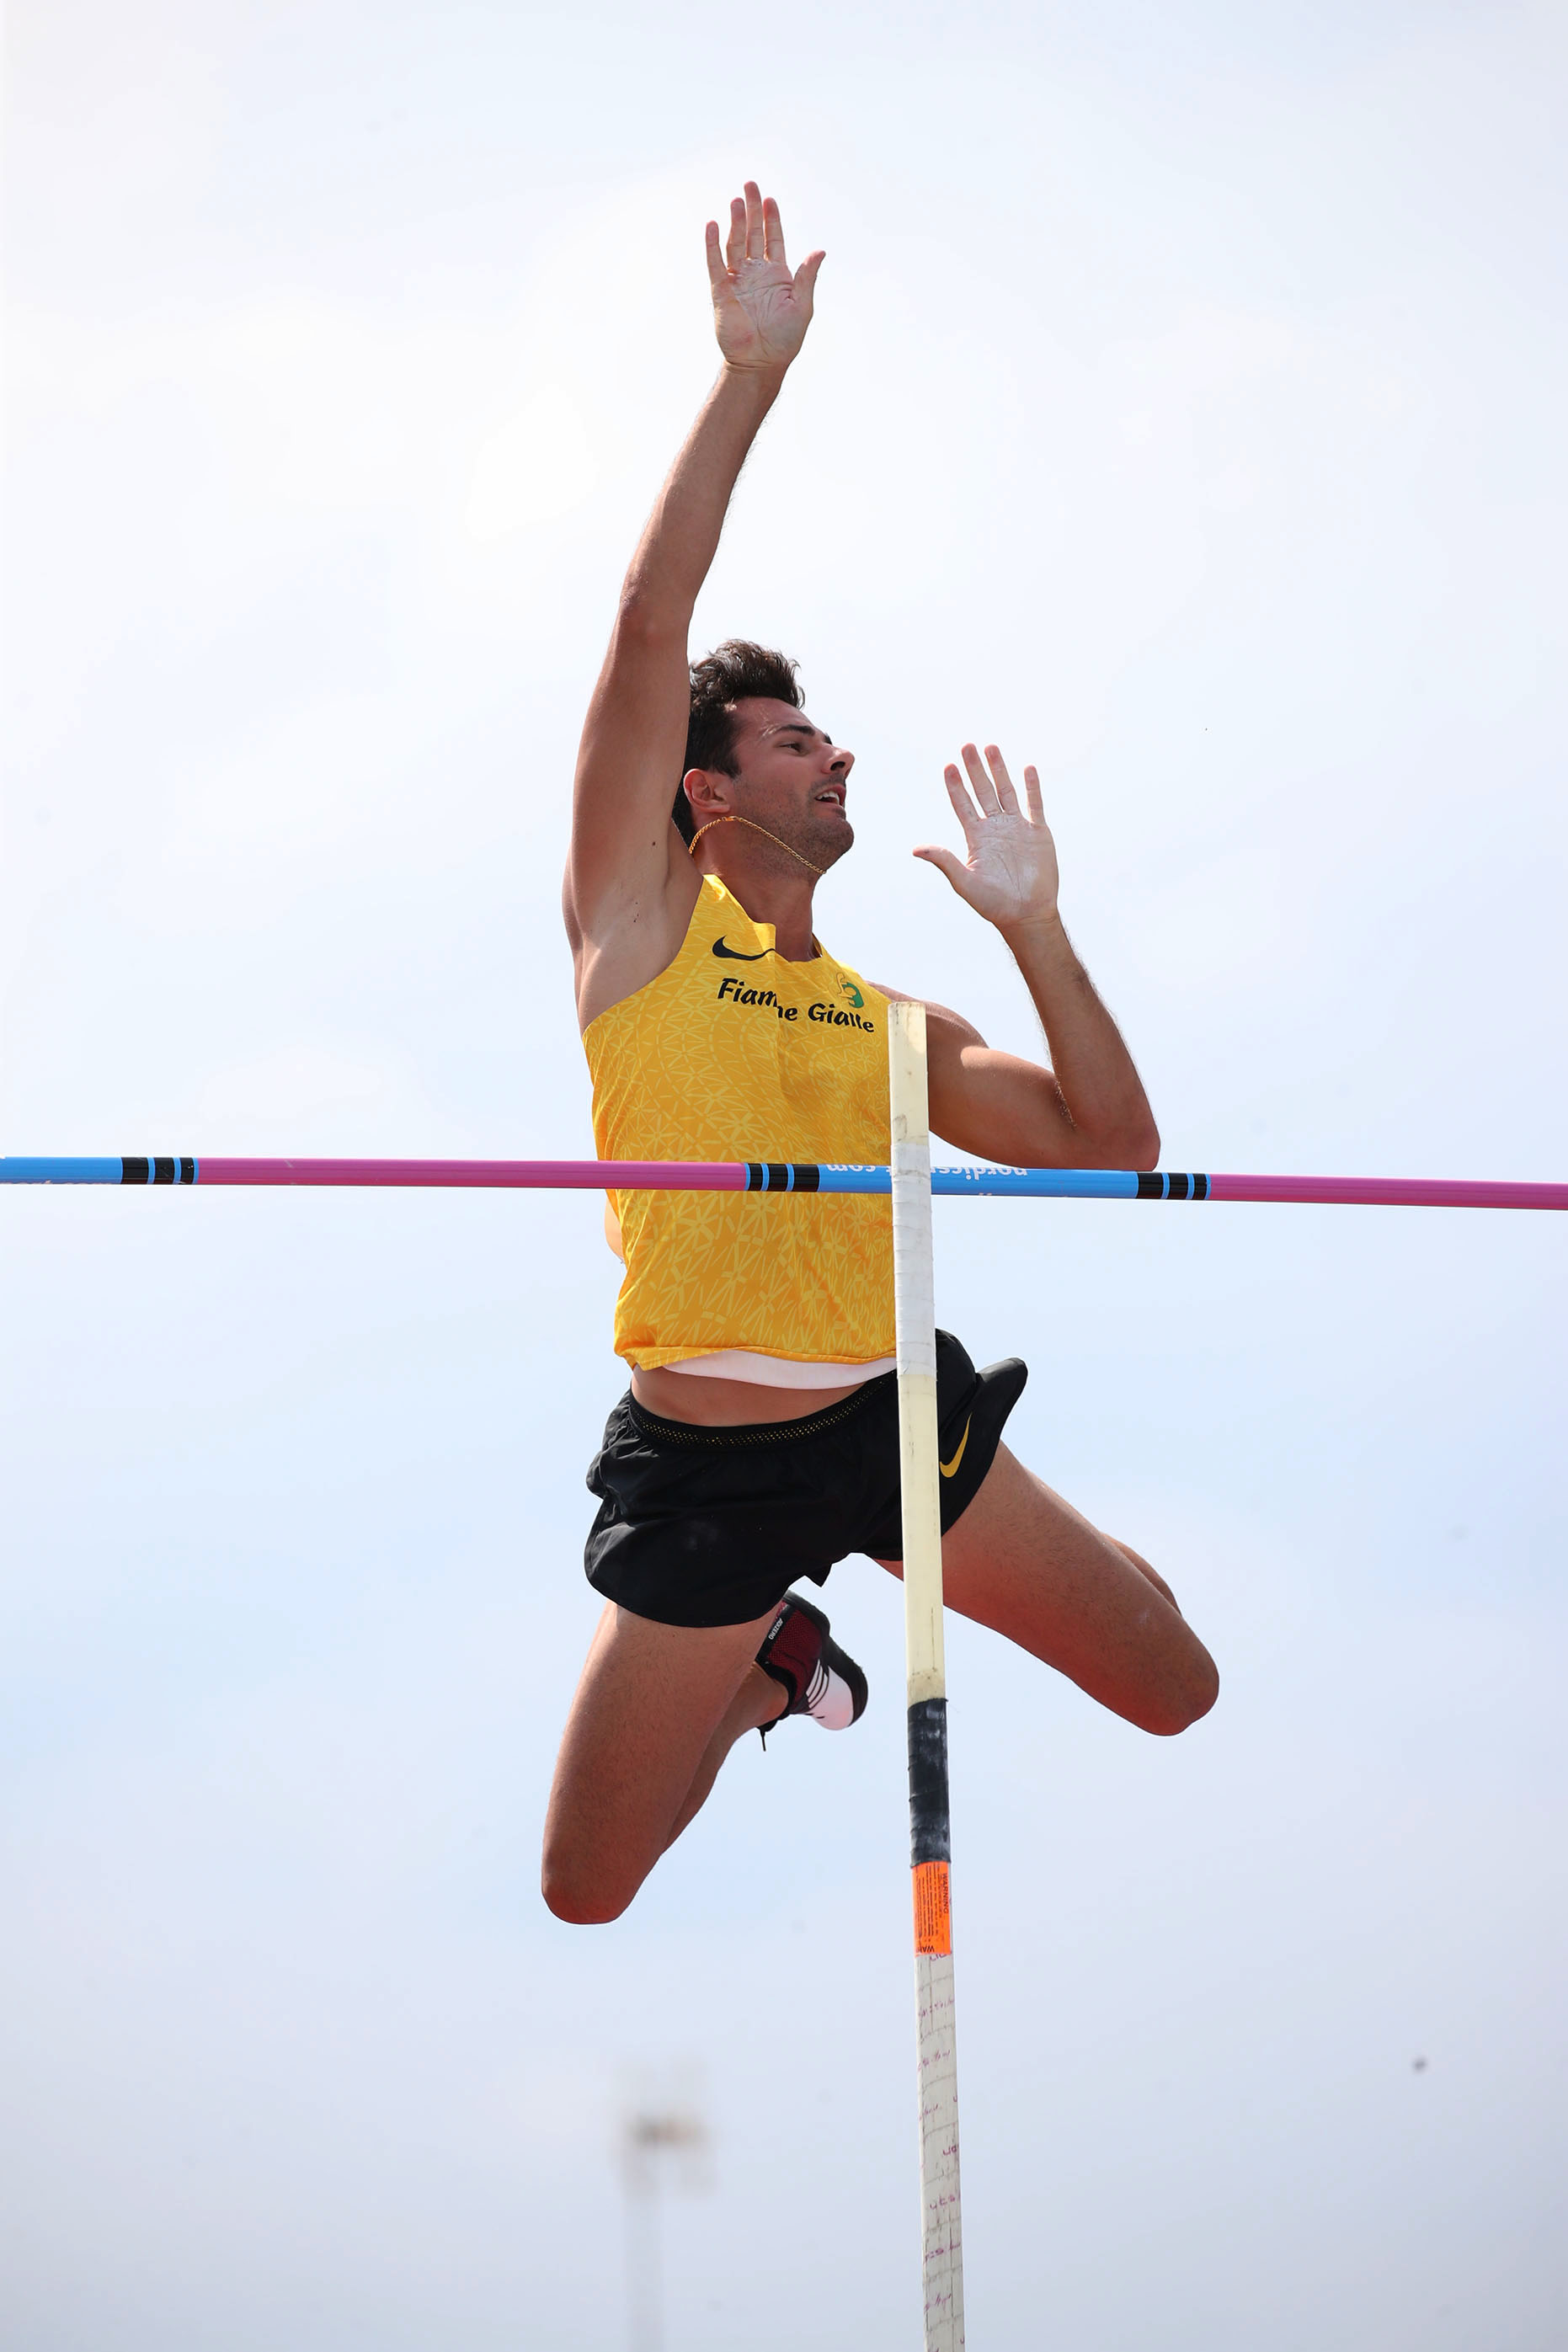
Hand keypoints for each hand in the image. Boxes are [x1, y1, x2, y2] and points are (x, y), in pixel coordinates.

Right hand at [706, 183, 824, 374]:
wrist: (761, 362)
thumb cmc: (784, 340)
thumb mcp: (803, 306)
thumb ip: (807, 277)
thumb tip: (820, 250)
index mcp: (777, 275)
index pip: (773, 239)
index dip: (771, 219)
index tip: (769, 199)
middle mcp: (756, 273)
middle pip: (753, 234)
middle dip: (752, 210)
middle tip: (750, 185)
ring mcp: (738, 281)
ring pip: (735, 244)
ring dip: (736, 222)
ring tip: (737, 201)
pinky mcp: (721, 292)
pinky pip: (715, 264)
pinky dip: (712, 245)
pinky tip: (713, 225)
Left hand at [914, 744, 1060, 933]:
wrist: (1026, 914)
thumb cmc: (993, 903)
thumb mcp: (964, 882)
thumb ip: (944, 861)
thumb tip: (915, 850)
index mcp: (976, 838)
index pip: (963, 805)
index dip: (956, 786)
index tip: (948, 766)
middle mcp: (994, 828)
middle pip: (982, 791)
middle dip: (975, 769)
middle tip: (967, 745)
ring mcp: (1017, 828)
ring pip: (1006, 792)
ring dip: (999, 770)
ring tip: (991, 747)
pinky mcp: (1038, 832)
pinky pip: (1034, 804)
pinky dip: (1032, 787)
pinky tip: (1027, 768)